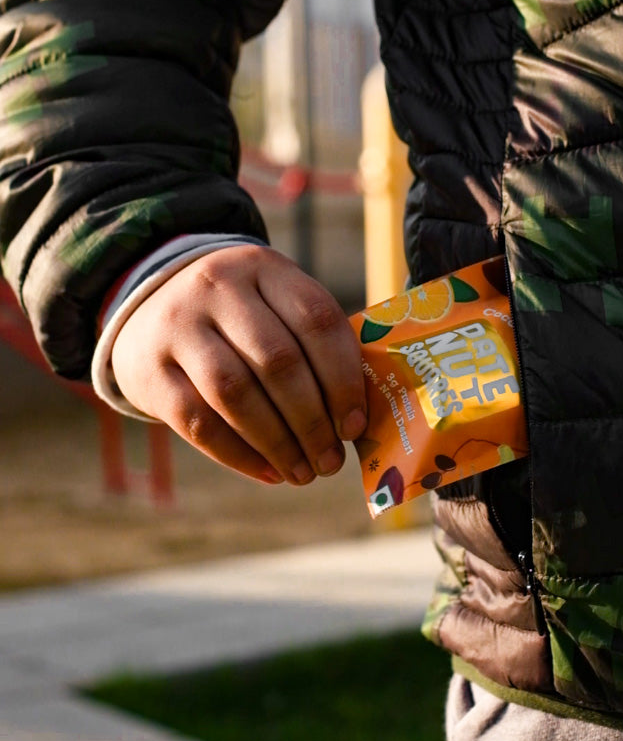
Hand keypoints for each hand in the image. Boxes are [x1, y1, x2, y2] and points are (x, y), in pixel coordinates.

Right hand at [110, 245, 366, 485]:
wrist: (150, 304)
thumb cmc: (238, 315)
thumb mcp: (273, 302)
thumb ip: (313, 343)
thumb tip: (356, 416)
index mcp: (264, 267)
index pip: (315, 320)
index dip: (343, 377)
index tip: (356, 424)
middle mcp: (218, 288)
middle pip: (277, 361)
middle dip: (313, 421)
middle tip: (333, 461)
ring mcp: (177, 326)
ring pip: (235, 393)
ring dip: (278, 442)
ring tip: (304, 473)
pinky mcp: (148, 370)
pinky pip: (197, 422)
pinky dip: (238, 455)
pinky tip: (269, 472)